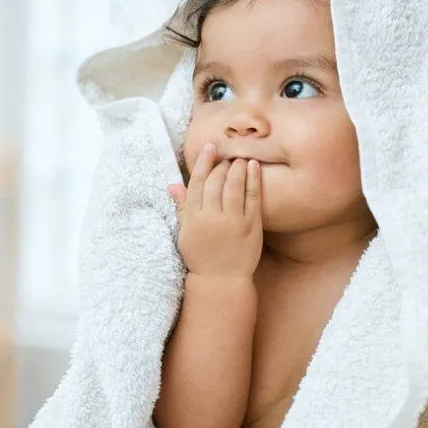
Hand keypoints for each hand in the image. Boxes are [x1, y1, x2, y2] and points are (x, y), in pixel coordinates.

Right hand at [168, 143, 262, 276]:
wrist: (221, 280)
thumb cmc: (201, 256)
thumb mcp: (186, 233)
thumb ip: (182, 207)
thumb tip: (172, 185)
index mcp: (193, 218)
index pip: (196, 182)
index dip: (203, 162)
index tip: (210, 147)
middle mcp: (212, 217)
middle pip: (216, 181)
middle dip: (222, 164)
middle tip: (227, 156)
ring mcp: (232, 221)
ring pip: (234, 185)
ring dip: (238, 167)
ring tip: (241, 158)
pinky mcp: (251, 225)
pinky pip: (253, 196)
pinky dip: (253, 179)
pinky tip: (254, 167)